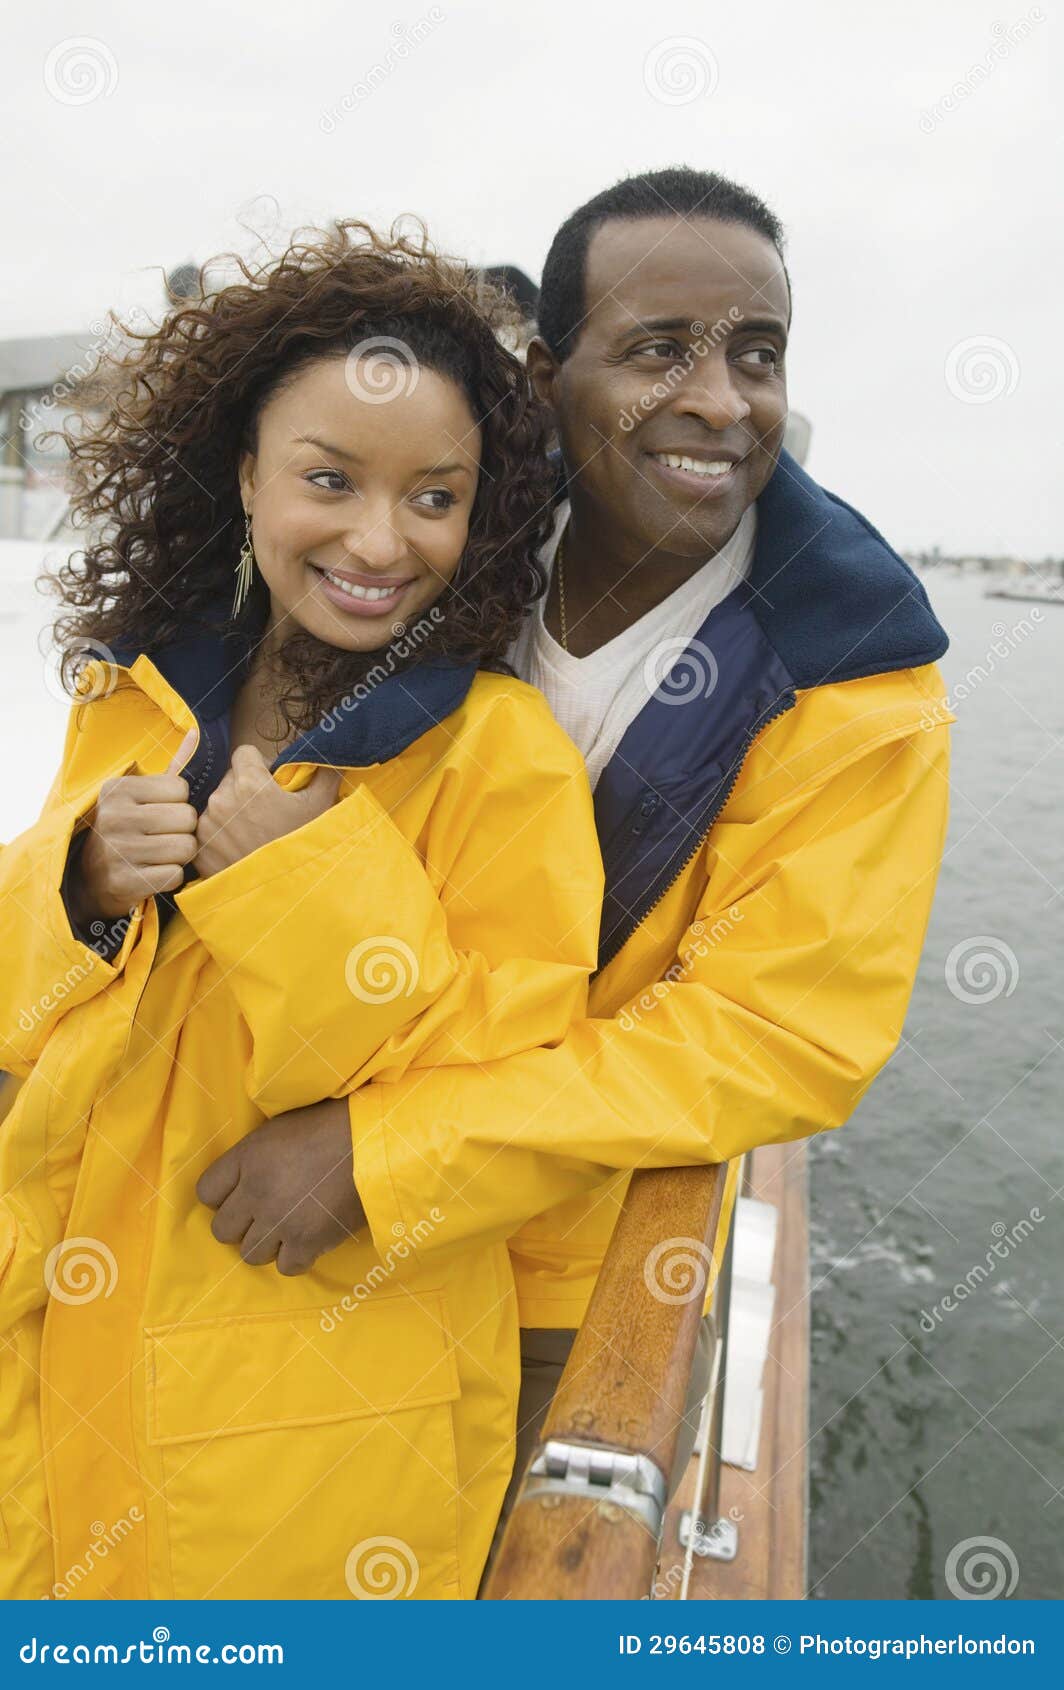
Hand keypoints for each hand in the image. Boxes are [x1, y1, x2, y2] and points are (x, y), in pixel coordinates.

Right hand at [74, 728, 198, 920]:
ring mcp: (117, 850)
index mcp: (119, 789)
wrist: (89, 876)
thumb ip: (173, 766)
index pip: (181, 789)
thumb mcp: (141, 795)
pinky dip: (170, 877)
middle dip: (183, 830)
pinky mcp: (123, 882)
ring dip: (180, 855)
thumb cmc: (127, 828)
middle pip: (188, 818)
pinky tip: (153, 872)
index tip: (161, 812)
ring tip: (160, 854)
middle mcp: (114, 816)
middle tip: (164, 836)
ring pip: (186, 848)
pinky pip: (175, 876)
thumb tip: (198, 732)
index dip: (179, 804)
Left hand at [193, 745, 341, 878]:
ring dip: (230, 813)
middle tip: (263, 813)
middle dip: (244, 789)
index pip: (244, 753)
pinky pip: (207, 831)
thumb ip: (324, 773)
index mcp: (249, 783)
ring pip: (216, 804)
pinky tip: (239, 850)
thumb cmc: (304, 845)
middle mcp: (222, 799)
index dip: (258, 764)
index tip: (268, 783)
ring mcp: (208, 825)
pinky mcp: (200, 848)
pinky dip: (220, 837)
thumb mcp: (320, 806)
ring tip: (252, 835)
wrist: (286, 893)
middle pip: (229, 778)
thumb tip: (331, 752)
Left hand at [196, 1098, 365, 1274]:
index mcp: (247, 1157)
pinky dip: (296, 1257)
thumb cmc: (332, 1125)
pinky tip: (307, 1241)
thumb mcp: (281, 1128)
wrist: (377, 1142)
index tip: (241, 1195)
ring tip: (288, 1229)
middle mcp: (256, 1192)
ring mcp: (280, 1220)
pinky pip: (285, 1267)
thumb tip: (243, 1179)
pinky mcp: (308, 1242)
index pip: (205, 1192)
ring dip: (267, 1244)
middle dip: (242, 1224)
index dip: (222, 1196)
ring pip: (249, 1254)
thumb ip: (254, 1156)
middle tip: (265, 1214)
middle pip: (222, 1230)